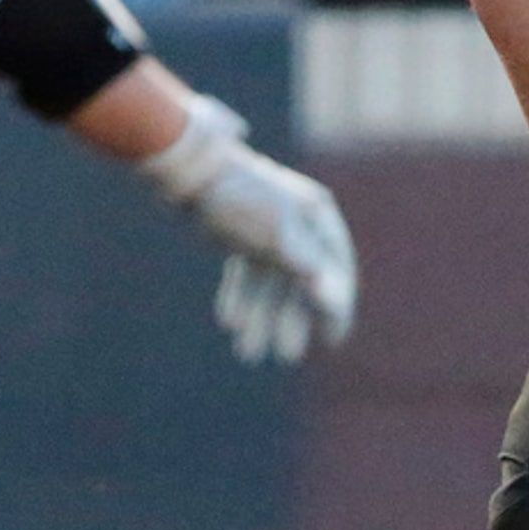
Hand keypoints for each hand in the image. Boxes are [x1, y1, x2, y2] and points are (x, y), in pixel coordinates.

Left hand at [137, 92, 357, 362]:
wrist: (191, 171)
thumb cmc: (241, 199)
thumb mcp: (277, 236)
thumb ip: (307, 267)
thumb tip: (334, 299)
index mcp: (317, 216)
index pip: (336, 267)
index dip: (337, 306)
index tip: (333, 339)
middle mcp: (299, 224)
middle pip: (302, 281)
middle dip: (291, 320)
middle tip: (287, 357)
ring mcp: (270, 230)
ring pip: (270, 282)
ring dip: (261, 316)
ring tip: (248, 353)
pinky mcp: (242, 236)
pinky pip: (247, 274)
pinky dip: (240, 297)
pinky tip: (230, 322)